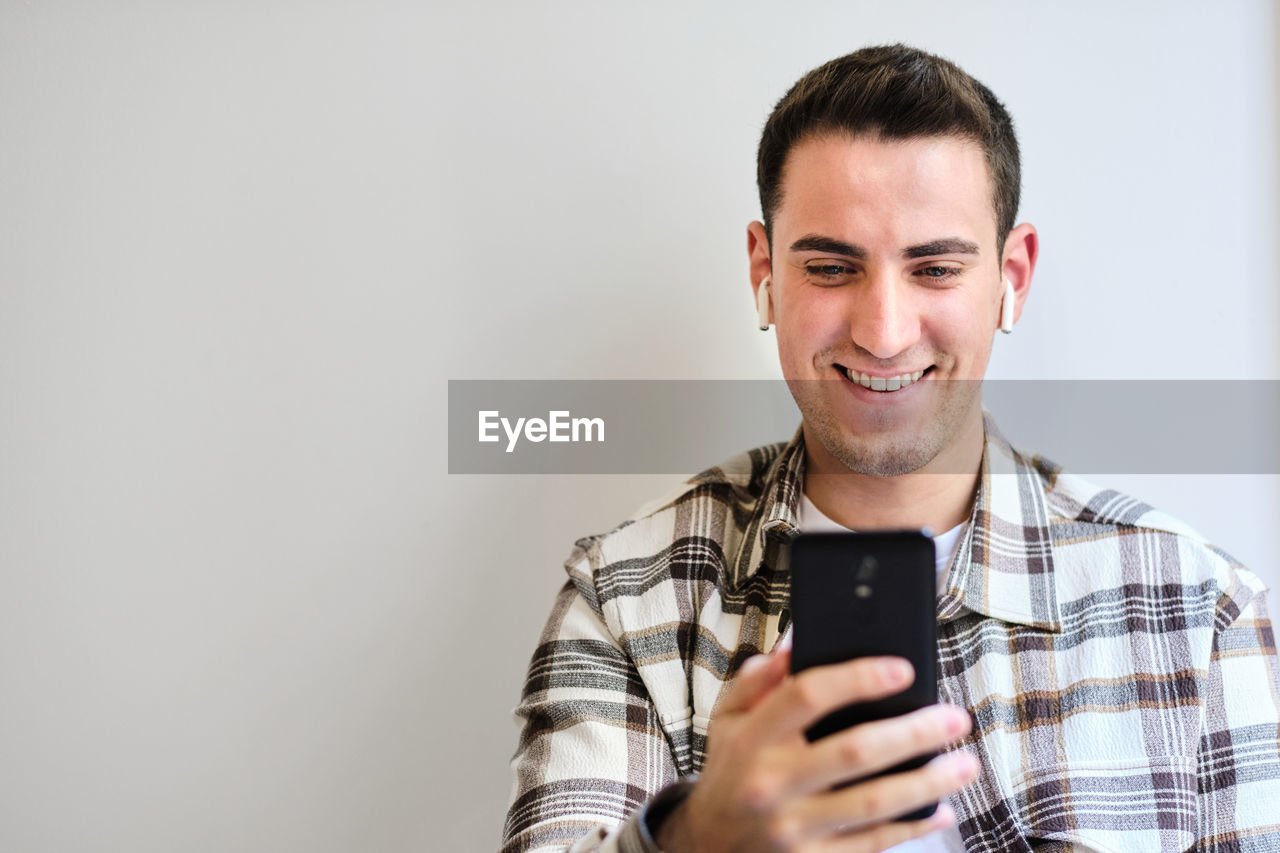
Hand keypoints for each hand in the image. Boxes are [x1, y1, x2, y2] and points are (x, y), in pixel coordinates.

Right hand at [656, 648, 975, 851]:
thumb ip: (759, 680)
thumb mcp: (728, 718)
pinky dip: (913, 826)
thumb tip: (797, 643)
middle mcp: (771, 783)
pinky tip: (942, 808)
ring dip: (928, 783)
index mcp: (752, 738)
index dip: (858, 678)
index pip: (806, 696)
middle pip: (854, 751)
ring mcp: (793, 828)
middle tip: (954, 718)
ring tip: (966, 764)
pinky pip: (872, 844)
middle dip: (913, 733)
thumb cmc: (731, 770)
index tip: (901, 668)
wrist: (707, 844)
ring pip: (873, 803)